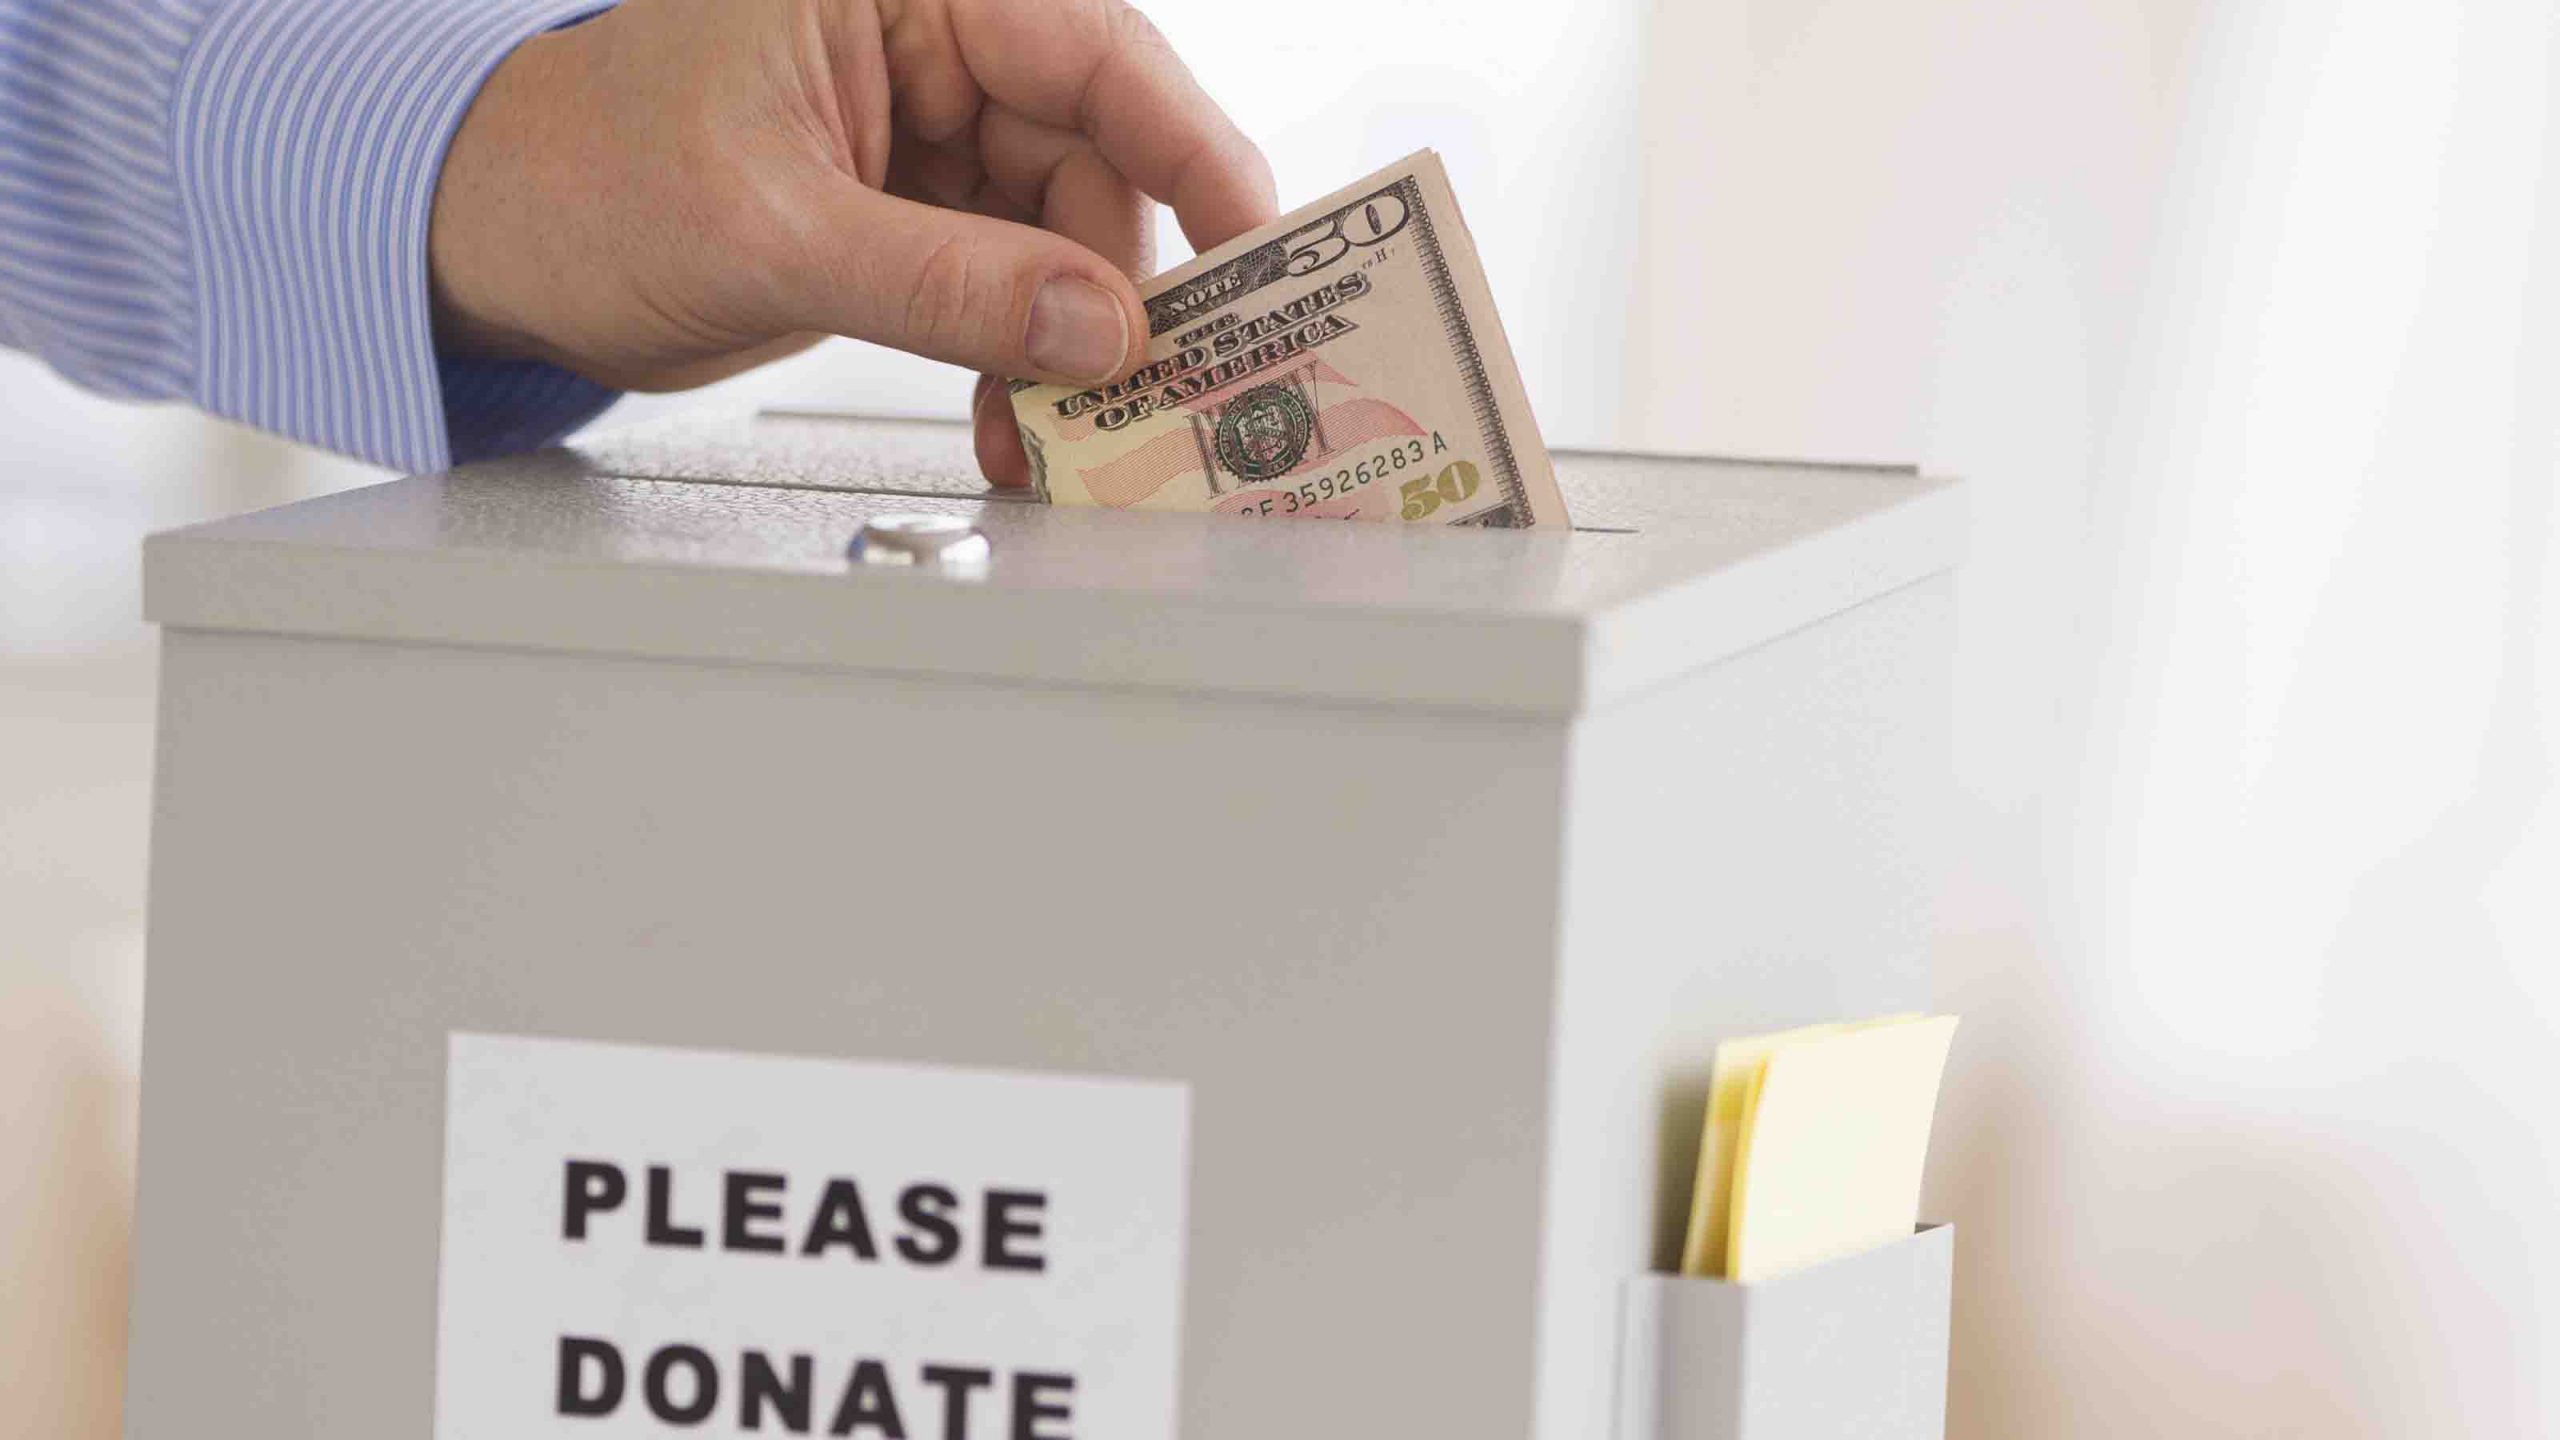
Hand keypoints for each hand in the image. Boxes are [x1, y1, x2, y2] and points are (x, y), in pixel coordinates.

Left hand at [428, 0, 1275, 484]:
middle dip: (1125, 284)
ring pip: (1069, 233)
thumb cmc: (581, 178)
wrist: (496, 245)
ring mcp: (928, 131)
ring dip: (1077, 346)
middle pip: (1098, 155)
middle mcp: (928, 39)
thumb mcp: (769, 233)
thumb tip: (1092, 328)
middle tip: (1155, 391)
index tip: (1255, 249)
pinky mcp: (919, 213)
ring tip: (1064, 434)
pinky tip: (1021, 422)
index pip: (1088, 51)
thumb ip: (942, 283)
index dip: (1190, 149)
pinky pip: (1018, 284)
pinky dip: (1028, 361)